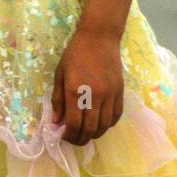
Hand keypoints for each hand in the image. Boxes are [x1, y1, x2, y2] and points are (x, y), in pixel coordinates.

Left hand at [51, 27, 124, 144]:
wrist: (99, 37)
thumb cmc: (75, 54)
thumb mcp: (60, 75)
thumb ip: (58, 100)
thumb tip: (57, 122)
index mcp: (75, 91)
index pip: (73, 124)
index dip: (68, 135)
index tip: (63, 136)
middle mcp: (94, 96)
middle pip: (90, 129)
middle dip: (80, 139)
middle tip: (74, 139)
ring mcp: (110, 94)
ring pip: (104, 126)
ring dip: (95, 134)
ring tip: (86, 134)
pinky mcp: (120, 92)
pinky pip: (116, 116)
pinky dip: (108, 125)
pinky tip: (100, 124)